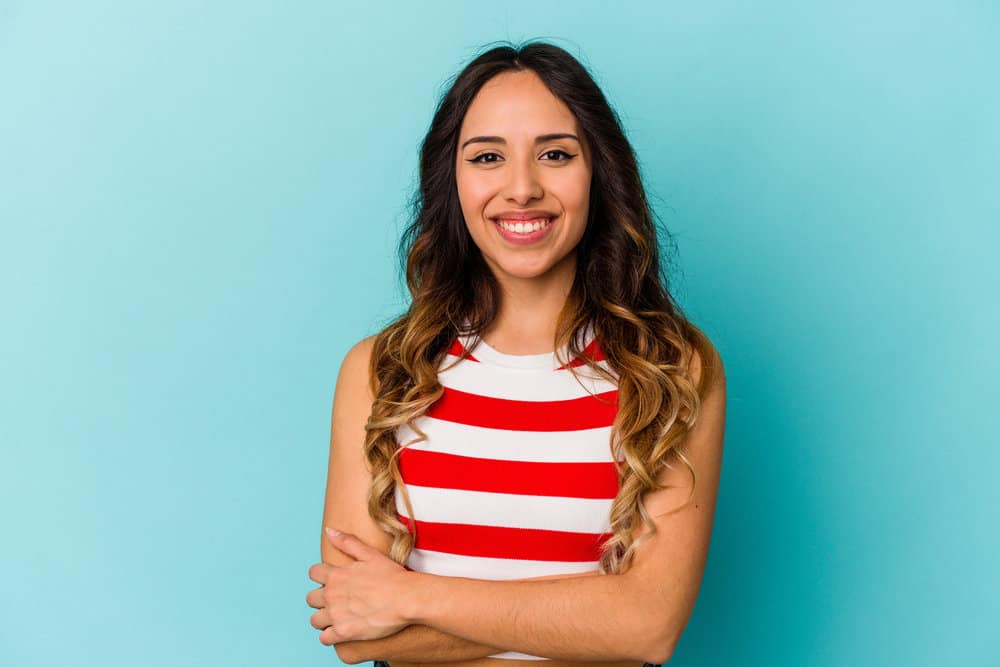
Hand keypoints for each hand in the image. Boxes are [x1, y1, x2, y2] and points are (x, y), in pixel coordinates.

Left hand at [306, 528, 410, 644]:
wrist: (406, 599)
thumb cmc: (392, 576)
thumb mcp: (370, 554)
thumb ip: (347, 542)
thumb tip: (329, 531)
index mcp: (335, 575)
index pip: (313, 573)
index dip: (321, 576)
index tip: (332, 580)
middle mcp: (331, 595)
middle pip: (310, 598)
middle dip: (320, 599)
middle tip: (337, 600)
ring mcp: (336, 615)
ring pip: (315, 620)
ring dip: (323, 618)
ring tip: (337, 617)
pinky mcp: (343, 632)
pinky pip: (325, 638)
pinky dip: (330, 636)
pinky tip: (341, 631)